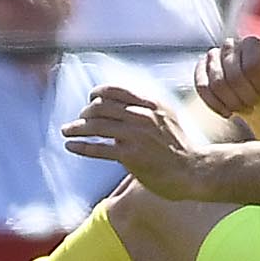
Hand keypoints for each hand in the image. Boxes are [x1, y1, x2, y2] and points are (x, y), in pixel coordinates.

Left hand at [62, 85, 216, 197]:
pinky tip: (71, 146)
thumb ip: (146, 111)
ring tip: (66, 131)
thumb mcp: (167, 119)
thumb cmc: (179, 147)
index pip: (117, 90)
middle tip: (78, 119)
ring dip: (76, 128)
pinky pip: (98, 149)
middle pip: (102, 107)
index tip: (91, 98)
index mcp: (152, 104)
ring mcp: (136, 135)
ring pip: (96, 126)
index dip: (99, 92)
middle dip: (86, 112)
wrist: (193, 170)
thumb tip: (119, 109)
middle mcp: (143, 115)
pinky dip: (81, 146)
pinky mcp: (130, 156)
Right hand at [194, 36, 259, 119]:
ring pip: (216, 84)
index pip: (253, 67)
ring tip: (242, 110)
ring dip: (231, 103)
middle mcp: (230, 45)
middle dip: (245, 98)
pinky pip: (202, 87)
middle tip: (254, 107)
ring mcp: (213, 56)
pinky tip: (228, 113)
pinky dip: (214, 104)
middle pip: (234, 77)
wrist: (256, 90)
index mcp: (253, 43)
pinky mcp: (201, 69)